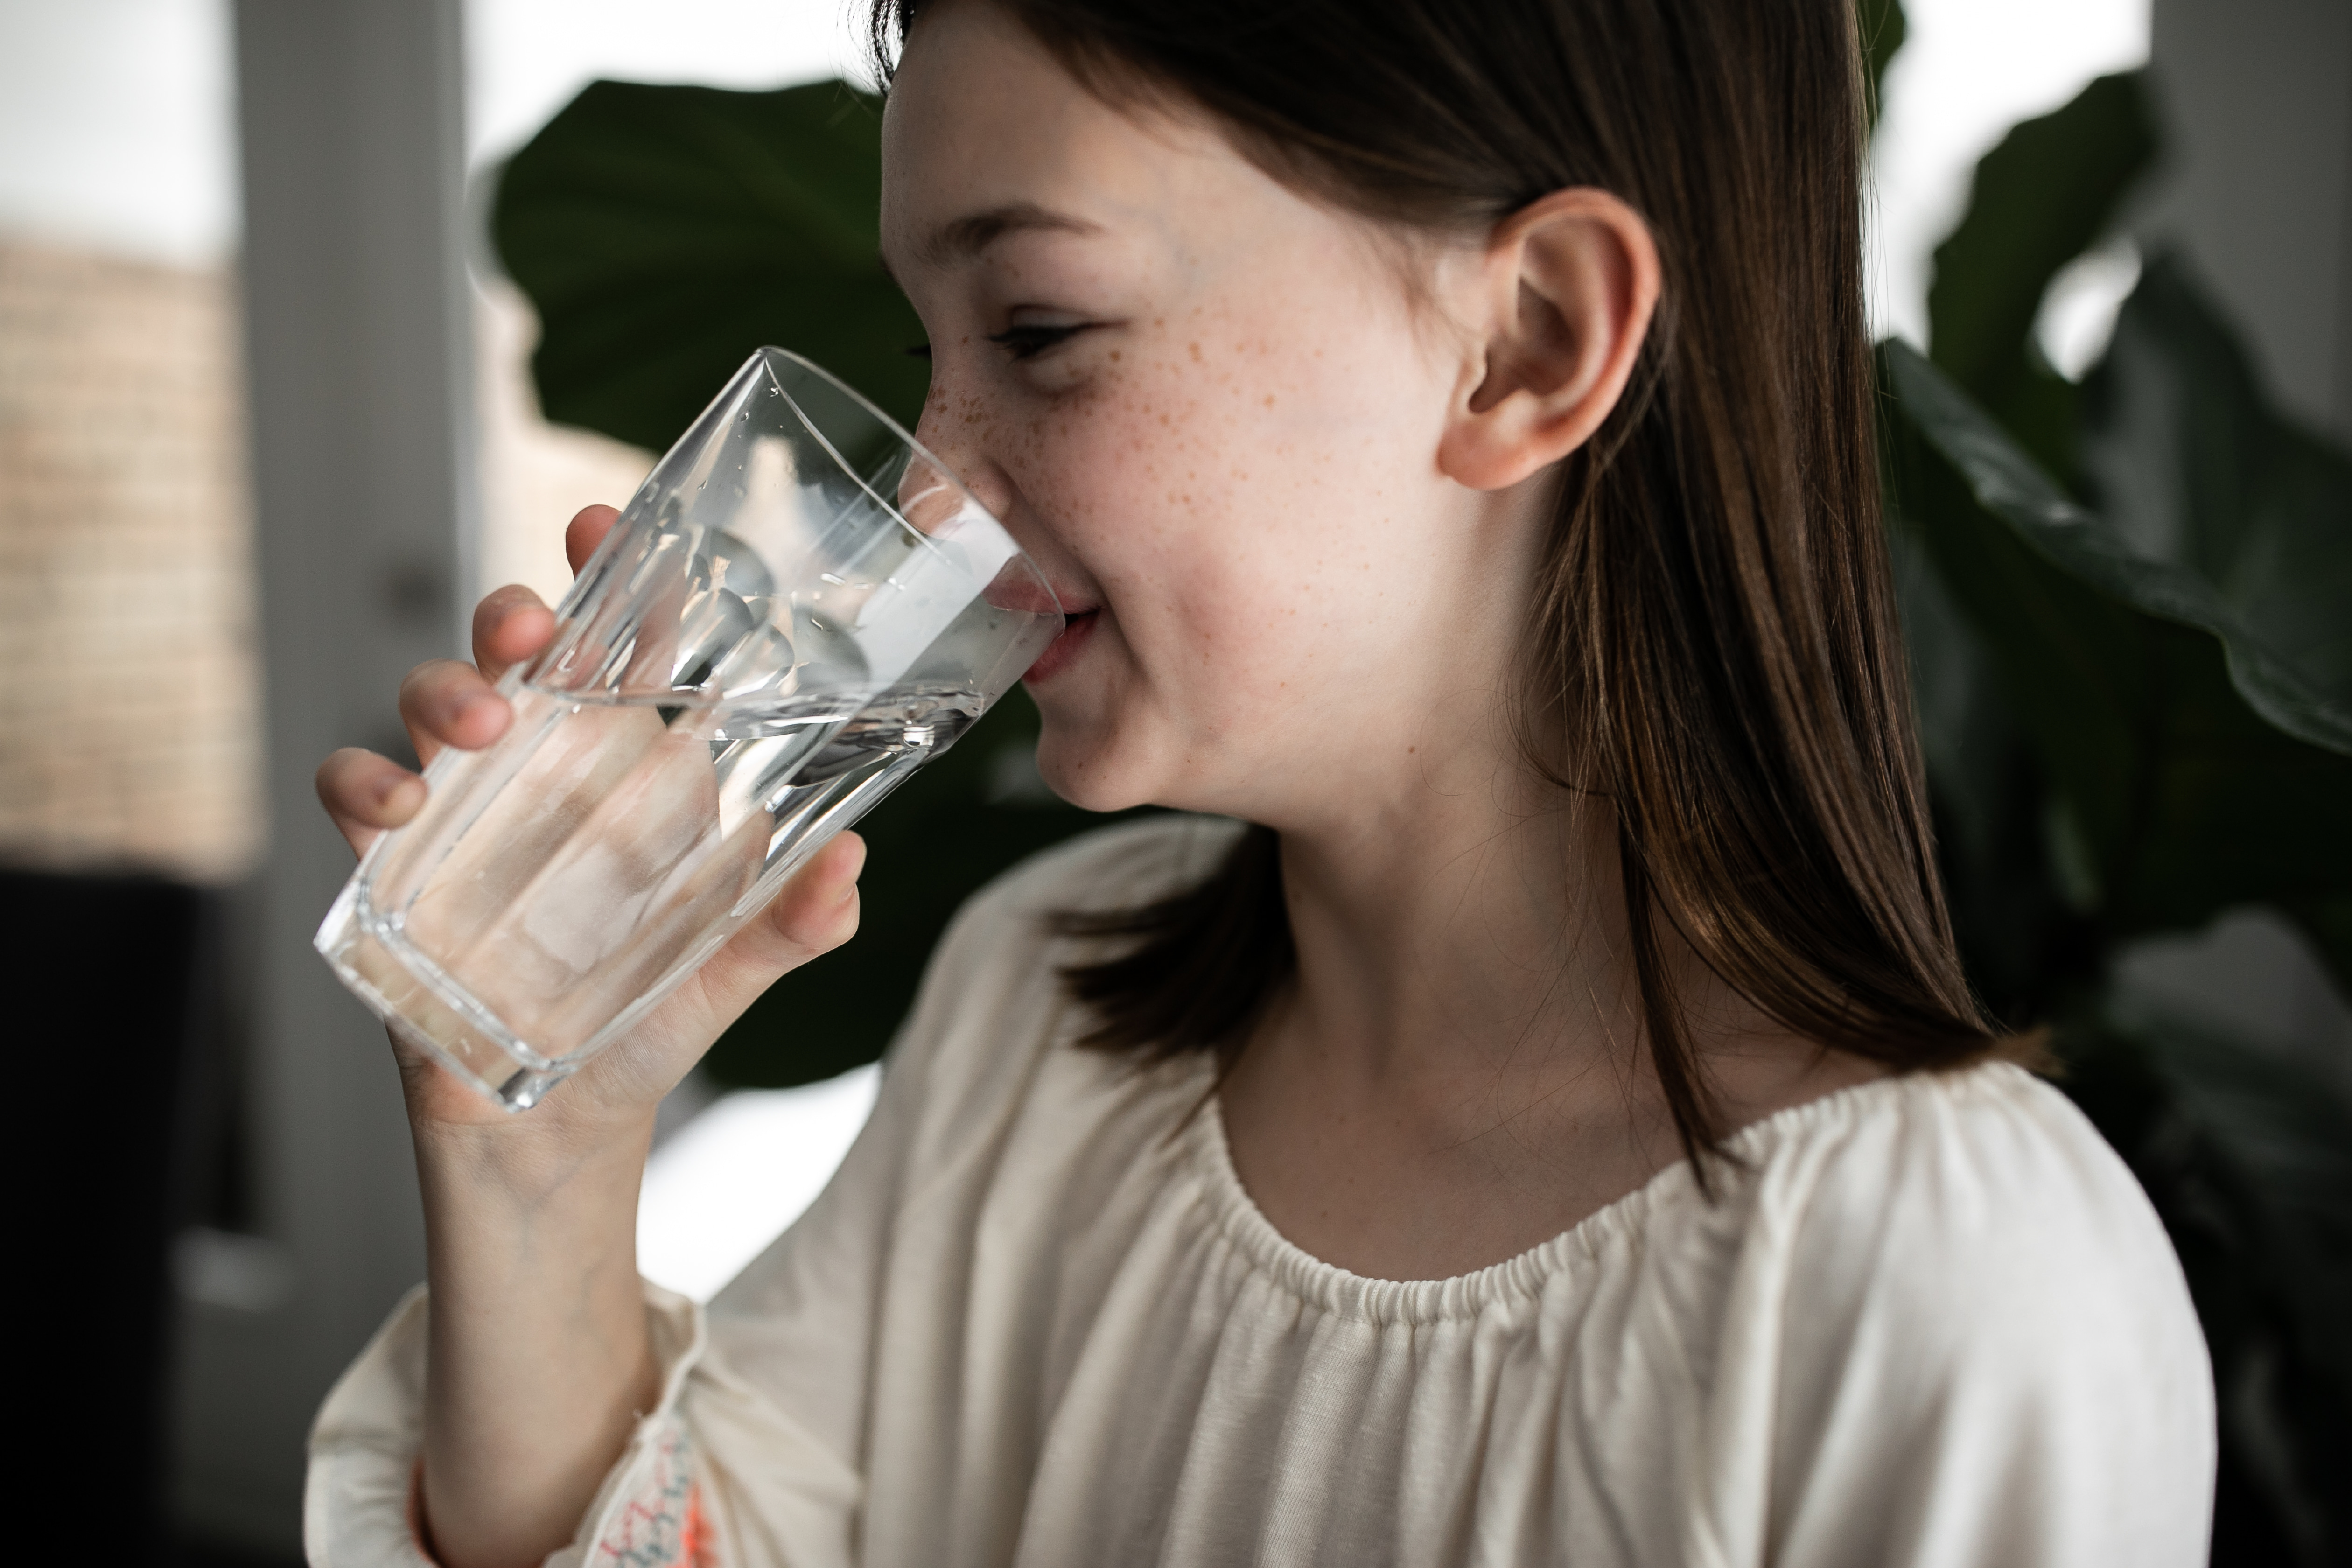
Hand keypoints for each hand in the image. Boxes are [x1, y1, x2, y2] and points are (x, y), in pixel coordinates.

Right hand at [314, 505, 864, 1143]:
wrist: (567, 1123)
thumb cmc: (651, 1018)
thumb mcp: (738, 968)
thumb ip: (797, 920)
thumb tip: (850, 865)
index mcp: (630, 766)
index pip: (620, 643)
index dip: (609, 573)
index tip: (606, 521)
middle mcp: (545, 767)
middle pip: (513, 647)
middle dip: (514, 610)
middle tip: (535, 627)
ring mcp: (465, 809)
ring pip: (431, 699)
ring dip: (447, 688)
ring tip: (487, 720)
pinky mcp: (394, 865)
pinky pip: (354, 790)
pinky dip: (364, 782)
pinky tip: (400, 804)